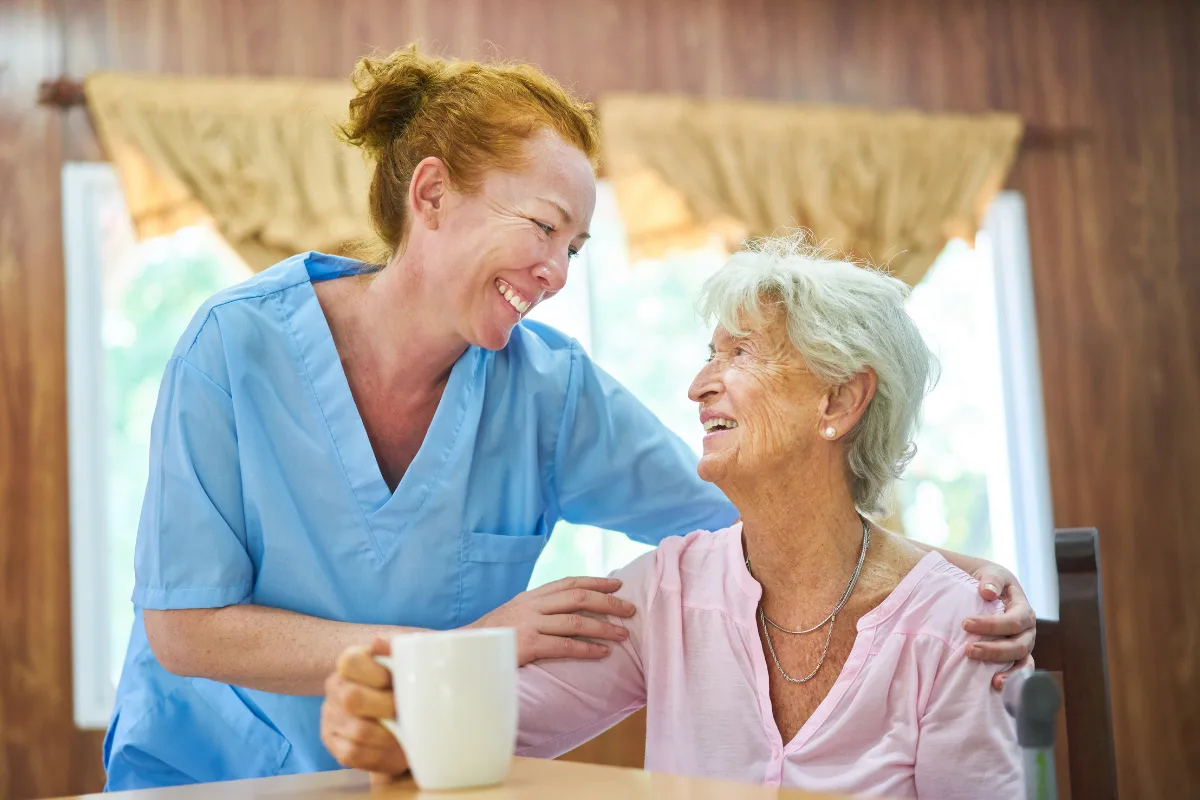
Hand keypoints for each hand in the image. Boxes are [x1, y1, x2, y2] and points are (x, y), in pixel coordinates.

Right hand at [320, 637, 407, 780]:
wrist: (405, 723)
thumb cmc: (406, 686)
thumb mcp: (407, 664)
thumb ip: (396, 649)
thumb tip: (377, 640)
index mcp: (350, 662)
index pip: (350, 662)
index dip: (377, 674)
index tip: (394, 682)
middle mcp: (336, 687)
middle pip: (352, 698)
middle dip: (386, 707)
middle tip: (403, 710)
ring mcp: (331, 717)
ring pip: (358, 731)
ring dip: (388, 734)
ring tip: (401, 729)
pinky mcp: (334, 745)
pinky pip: (354, 753)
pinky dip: (379, 753)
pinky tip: (389, 745)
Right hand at [470, 576, 635, 665]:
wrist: (465, 649)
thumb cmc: (494, 636)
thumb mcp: (516, 614)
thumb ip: (539, 609)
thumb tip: (569, 609)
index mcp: (531, 596)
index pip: (569, 582)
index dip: (596, 581)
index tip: (618, 583)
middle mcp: (532, 605)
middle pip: (578, 597)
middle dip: (608, 602)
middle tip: (629, 609)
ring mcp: (530, 624)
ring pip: (576, 621)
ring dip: (603, 627)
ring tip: (623, 634)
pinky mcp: (528, 645)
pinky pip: (565, 646)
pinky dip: (587, 649)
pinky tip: (602, 652)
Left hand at [963, 564, 1036, 688]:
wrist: (987, 588)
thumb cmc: (988, 581)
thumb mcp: (989, 572)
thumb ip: (991, 579)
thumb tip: (988, 592)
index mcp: (1023, 608)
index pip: (1014, 620)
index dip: (991, 625)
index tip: (965, 624)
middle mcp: (1027, 629)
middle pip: (1018, 645)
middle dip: (994, 650)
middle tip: (968, 650)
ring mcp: (1023, 644)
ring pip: (1022, 661)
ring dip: (1008, 672)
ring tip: (993, 681)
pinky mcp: (1015, 656)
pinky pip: (1019, 670)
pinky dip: (1013, 680)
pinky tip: (998, 687)